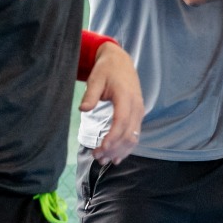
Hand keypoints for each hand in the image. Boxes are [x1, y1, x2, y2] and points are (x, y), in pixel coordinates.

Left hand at [79, 41, 143, 164]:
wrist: (120, 61)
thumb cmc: (106, 69)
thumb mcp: (95, 78)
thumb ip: (90, 94)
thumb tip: (83, 109)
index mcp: (126, 97)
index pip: (121, 122)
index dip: (112, 138)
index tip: (100, 149)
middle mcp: (136, 106)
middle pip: (128, 134)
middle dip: (113, 149)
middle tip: (96, 157)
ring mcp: (139, 111)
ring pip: (133, 137)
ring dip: (120, 151)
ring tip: (103, 160)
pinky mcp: (138, 115)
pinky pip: (135, 134)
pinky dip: (126, 147)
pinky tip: (116, 157)